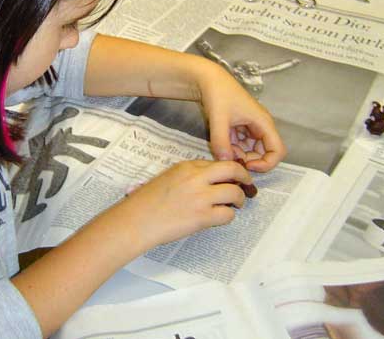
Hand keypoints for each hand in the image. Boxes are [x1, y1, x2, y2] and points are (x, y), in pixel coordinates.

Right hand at [121, 159, 252, 247]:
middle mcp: (197, 178)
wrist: (137, 220)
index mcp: (186, 166)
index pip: (216, 163)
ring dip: (239, 199)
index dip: (226, 170)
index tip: (230, 177)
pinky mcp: (203, 217)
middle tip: (246, 183)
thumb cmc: (146, 201)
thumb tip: (209, 180)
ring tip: (235, 204)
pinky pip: (227, 214)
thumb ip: (188, 176)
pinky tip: (220, 217)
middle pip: (232, 169)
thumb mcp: (167, 177)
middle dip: (244, 176)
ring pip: (235, 193)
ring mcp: (201, 197)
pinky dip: (228, 216)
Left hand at [196, 62, 285, 171]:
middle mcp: (260, 125)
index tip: (248, 166)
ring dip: (239, 154)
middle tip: (230, 157)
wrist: (207, 79)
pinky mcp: (240, 127)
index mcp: (263, 122)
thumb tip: (225, 162)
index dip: (266, 163)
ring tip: (223, 148)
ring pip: (251, 150)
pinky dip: (232, 148)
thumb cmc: (218, 93)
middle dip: (249, 159)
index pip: (278, 150)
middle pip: (264, 153)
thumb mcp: (218, 118)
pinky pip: (241, 144)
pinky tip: (221, 142)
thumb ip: (221, 141)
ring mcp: (250, 127)